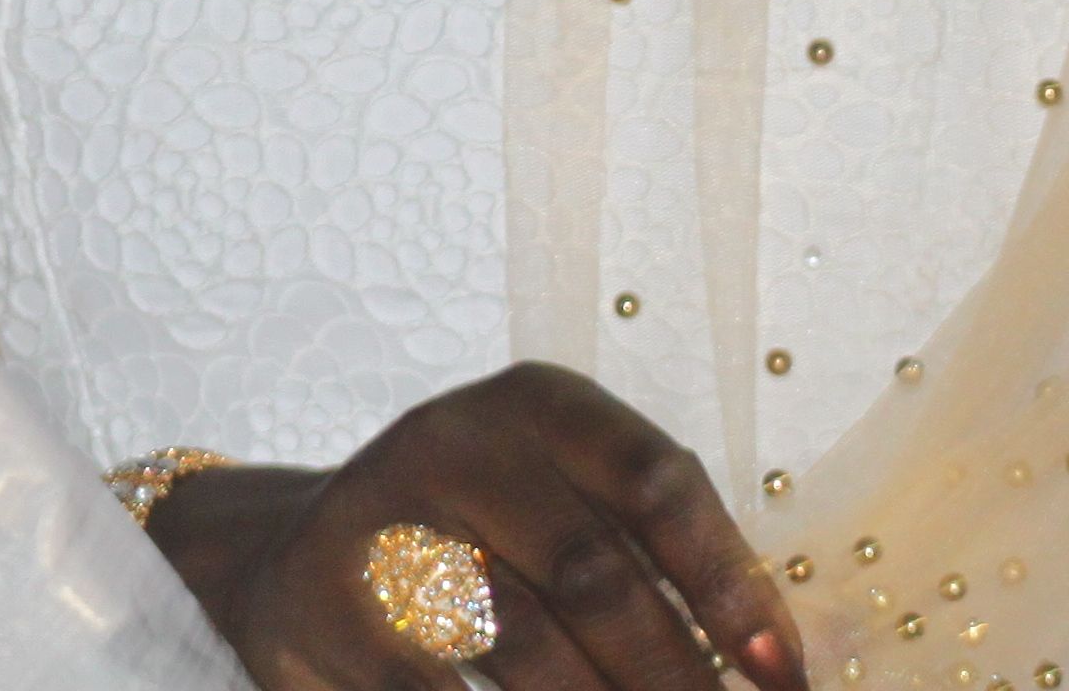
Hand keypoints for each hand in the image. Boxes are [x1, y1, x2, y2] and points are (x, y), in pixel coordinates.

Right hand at [146, 364, 804, 690]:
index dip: (729, 582)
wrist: (286, 557)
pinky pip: (435, 690)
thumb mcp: (555, 511)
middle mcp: (460, 441)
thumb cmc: (470, 543)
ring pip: (522, 641)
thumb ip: (648, 567)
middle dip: (672, 674)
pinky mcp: (323, 603)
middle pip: (595, 571)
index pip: (657, 483)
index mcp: (540, 406)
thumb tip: (769, 665)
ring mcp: (383, 517)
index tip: (782, 674)